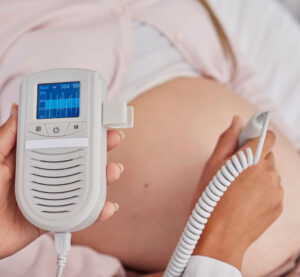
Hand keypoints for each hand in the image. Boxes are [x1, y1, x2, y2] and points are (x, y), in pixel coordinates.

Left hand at [0, 104, 124, 258]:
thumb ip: (5, 137)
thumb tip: (16, 109)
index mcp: (34, 157)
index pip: (63, 138)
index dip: (83, 128)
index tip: (98, 120)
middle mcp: (49, 173)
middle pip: (81, 158)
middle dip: (101, 147)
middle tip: (113, 138)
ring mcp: (56, 193)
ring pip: (87, 183)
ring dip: (105, 176)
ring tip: (112, 171)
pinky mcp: (59, 215)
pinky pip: (83, 212)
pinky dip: (98, 210)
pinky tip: (106, 206)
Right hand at [192, 116, 282, 269]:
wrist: (219, 238)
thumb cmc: (210, 201)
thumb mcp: (212, 166)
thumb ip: (227, 139)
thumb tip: (237, 120)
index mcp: (253, 160)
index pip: (267, 136)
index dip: (255, 136)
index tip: (243, 143)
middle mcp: (271, 173)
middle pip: (267, 155)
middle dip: (253, 158)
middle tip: (233, 172)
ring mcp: (277, 191)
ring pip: (270, 172)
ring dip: (258, 174)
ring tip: (238, 190)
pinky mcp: (279, 206)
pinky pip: (273, 189)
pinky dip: (262, 190)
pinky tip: (245, 201)